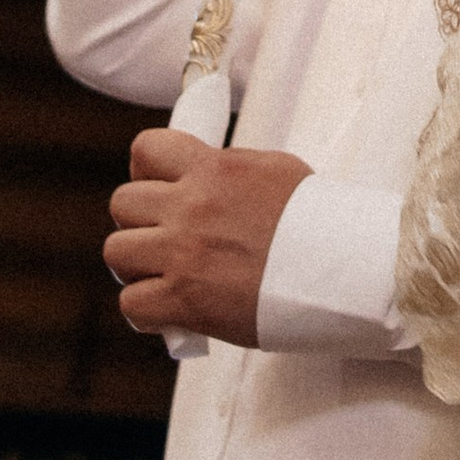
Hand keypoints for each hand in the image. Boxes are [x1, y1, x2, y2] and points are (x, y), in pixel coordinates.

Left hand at [106, 130, 311, 342]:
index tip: (159, 186)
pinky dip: (146, 310)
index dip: (145, 169)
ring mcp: (184, 254)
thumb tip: (198, 172)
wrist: (342, 268)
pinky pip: (132, 304)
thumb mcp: (275, 171)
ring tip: (161, 274)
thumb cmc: (317, 220)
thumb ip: (228, 168)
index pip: (146, 149)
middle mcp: (191, 207)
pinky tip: (168, 310)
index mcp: (213, 170)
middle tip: (161, 237)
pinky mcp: (185, 300)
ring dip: (135, 265)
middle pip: (122, 203)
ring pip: (116, 252)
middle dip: (138, 220)